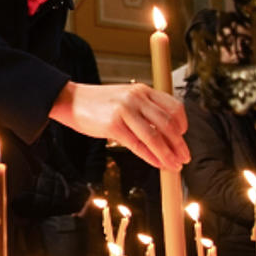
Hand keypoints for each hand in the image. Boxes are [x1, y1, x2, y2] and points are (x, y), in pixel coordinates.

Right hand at [49, 81, 189, 170]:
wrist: (70, 100)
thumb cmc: (96, 103)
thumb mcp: (124, 99)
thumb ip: (143, 110)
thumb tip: (163, 134)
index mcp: (142, 90)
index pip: (173, 106)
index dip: (182, 124)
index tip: (183, 137)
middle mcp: (136, 97)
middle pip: (167, 123)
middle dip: (179, 144)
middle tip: (184, 157)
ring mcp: (124, 110)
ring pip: (155, 136)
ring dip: (168, 154)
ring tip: (174, 165)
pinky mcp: (113, 125)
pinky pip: (138, 145)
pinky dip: (151, 157)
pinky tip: (157, 163)